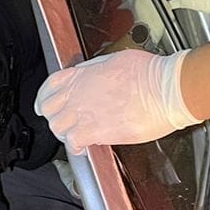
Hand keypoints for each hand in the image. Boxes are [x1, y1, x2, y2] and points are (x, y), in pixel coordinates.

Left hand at [35, 49, 197, 151]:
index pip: (50, 86)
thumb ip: (100, 70)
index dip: (45, 97)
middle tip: (64, 122)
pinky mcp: (95, 131)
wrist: (164, 90)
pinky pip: (73, 143)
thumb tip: (99, 75)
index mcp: (82, 75)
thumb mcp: (117, 60)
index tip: (47, 103)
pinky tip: (83, 148)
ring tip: (75, 136)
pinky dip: (76, 148)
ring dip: (65, 133)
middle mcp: (78, 94)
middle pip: (50, 110)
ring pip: (58, 128)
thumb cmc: (150, 74)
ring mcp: (84, 113)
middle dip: (55, 117)